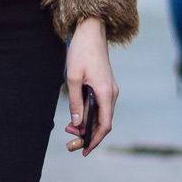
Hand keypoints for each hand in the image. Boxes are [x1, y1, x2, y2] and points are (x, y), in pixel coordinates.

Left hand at [64, 17, 117, 156]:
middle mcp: (112, 93)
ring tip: (69, 128)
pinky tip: (77, 116)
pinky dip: (90, 114)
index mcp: (106, 93)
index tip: (83, 151)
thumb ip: (75, 102)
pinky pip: (100, 105)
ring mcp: (110, 89)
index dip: (94, 140)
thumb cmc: (81, 51)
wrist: (91, 30)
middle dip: (88, 135)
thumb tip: (76, 124)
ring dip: (87, 124)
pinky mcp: (106, 84)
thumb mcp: (73, 77)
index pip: (104, 125)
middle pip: (103, 123)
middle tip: (70, 142)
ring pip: (101, 115)